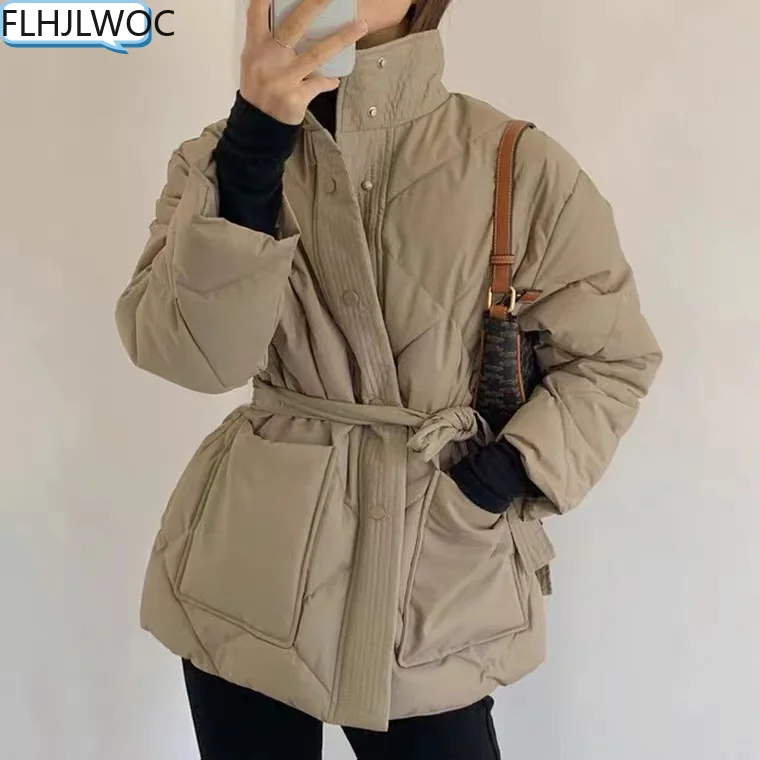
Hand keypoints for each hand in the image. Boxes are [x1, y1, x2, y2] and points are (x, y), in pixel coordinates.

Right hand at [240, 0, 366, 125]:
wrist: (260, 125)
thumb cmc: (260, 89)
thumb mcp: (255, 62)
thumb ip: (270, 41)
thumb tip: (295, 20)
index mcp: (256, 47)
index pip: (257, 12)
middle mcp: (268, 59)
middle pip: (293, 25)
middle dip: (314, 5)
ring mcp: (283, 78)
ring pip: (316, 54)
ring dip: (341, 39)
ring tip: (361, 26)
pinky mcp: (295, 97)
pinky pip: (319, 83)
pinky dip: (328, 81)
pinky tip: (334, 79)